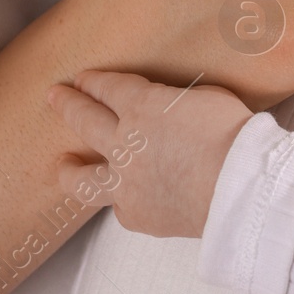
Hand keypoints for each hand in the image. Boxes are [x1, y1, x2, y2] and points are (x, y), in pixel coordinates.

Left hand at [49, 71, 252, 238]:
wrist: (238, 187)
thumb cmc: (234, 135)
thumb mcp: (210, 97)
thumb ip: (181, 102)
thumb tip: (175, 108)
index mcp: (143, 106)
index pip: (108, 88)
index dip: (94, 82)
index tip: (83, 79)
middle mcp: (124, 143)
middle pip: (85, 120)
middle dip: (68, 105)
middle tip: (55, 97)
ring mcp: (125, 182)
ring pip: (83, 178)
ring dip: (70, 169)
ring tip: (63, 164)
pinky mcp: (136, 214)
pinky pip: (120, 207)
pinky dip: (121, 201)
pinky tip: (122, 200)